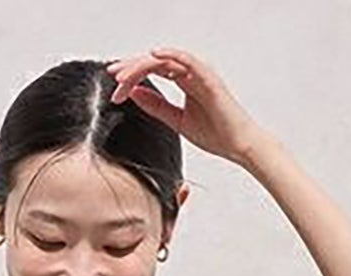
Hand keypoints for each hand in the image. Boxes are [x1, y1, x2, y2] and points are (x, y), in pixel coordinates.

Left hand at [105, 46, 266, 164]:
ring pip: (165, 59)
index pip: (153, 71)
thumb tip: (134, 92)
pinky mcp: (207, 76)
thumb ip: (156, 106)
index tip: (115, 87)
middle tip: (113, 75)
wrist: (237, 145)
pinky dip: (169, 54)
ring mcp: (199, 72)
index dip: (132, 76)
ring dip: (142, 65)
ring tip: (124, 75)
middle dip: (132, 67)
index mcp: (184, 80)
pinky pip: (186, 59)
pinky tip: (152, 55)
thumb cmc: (215, 133)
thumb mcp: (176, 120)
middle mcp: (190, 72)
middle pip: (155, 62)